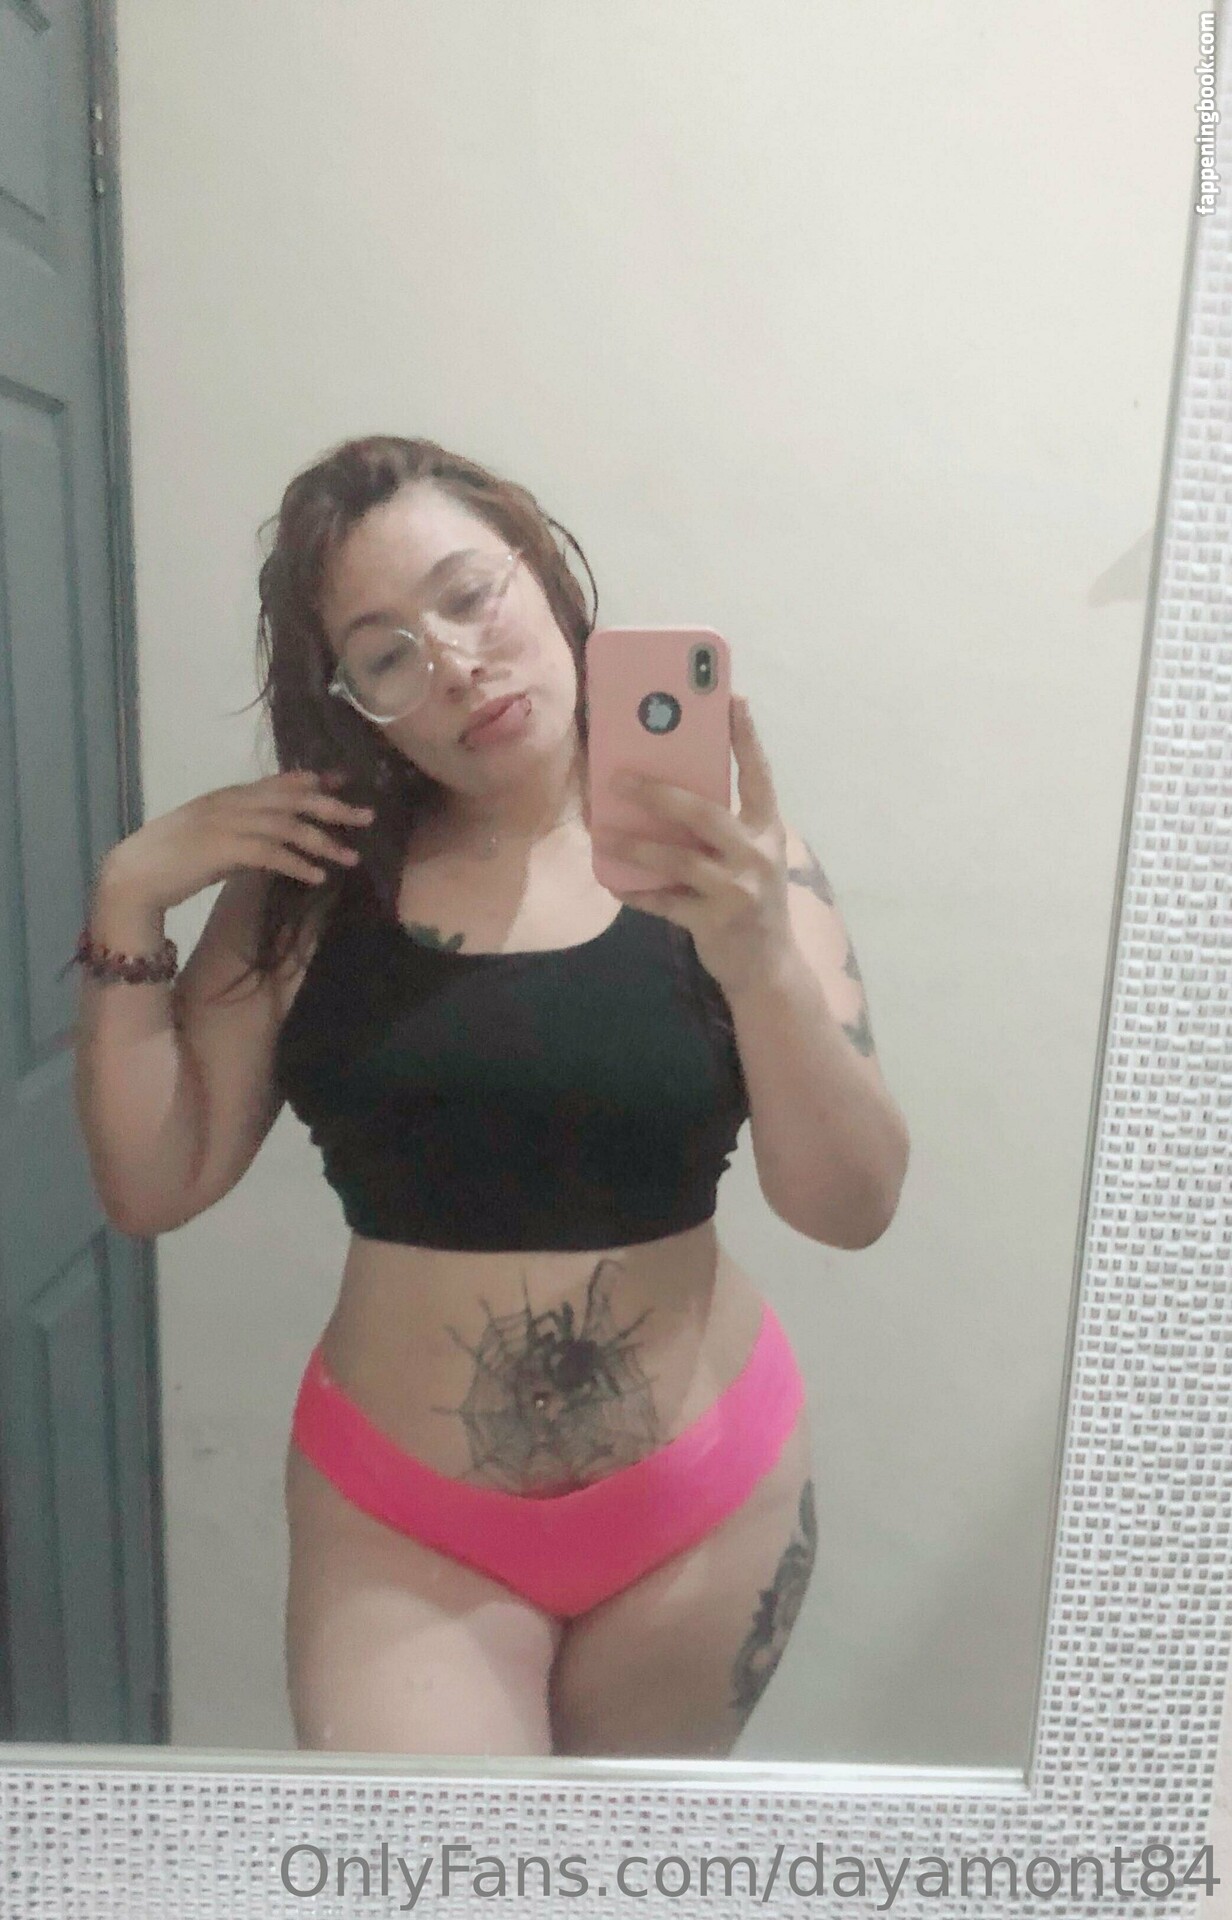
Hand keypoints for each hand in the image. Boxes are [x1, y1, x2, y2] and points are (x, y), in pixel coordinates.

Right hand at [100, 769, 375, 912]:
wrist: (132, 876)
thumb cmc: (171, 861)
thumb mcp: (211, 836)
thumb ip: (242, 831)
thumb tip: (274, 841)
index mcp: (229, 796)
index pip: (281, 781)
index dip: (317, 780)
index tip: (346, 782)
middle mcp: (232, 803)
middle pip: (294, 798)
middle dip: (334, 806)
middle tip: (367, 816)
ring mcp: (227, 824)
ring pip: (289, 826)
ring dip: (324, 842)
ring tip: (351, 857)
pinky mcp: (223, 849)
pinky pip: (271, 853)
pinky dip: (298, 864)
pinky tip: (318, 877)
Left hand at [592, 693, 793, 995]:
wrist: (769, 966)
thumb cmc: (750, 897)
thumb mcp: (750, 855)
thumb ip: (722, 826)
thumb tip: (662, 791)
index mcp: (767, 828)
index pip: (758, 773)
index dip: (745, 736)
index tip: (732, 697)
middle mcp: (757, 853)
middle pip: (703, 812)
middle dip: (657, 792)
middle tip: (617, 777)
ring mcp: (738, 890)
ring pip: (677, 858)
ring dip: (634, 844)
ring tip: (602, 833)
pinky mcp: (715, 922)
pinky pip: (665, 902)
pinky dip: (636, 892)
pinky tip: (612, 881)